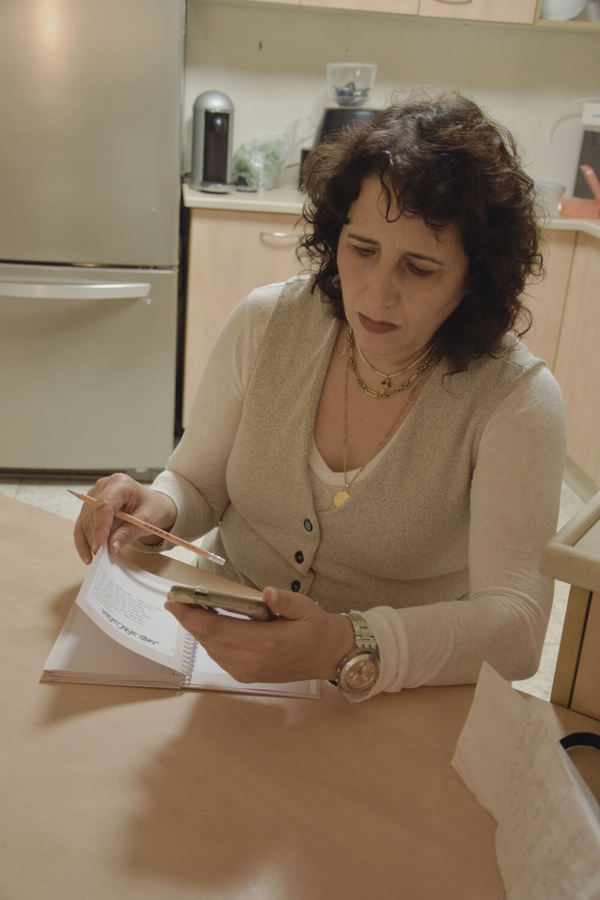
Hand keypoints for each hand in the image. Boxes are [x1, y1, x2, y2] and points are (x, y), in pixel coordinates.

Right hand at [73, 472, 176, 563]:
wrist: (154, 505)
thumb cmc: (153, 508)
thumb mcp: (147, 521)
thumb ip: (129, 532)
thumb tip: (111, 547)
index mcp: (120, 483)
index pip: (104, 504)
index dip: (100, 526)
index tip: (99, 546)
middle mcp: (103, 486)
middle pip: (92, 513)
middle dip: (95, 536)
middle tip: (101, 556)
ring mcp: (95, 495)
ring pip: (85, 520)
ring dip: (89, 540)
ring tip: (98, 557)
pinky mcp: (90, 507)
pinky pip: (82, 525)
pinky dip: (84, 541)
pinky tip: (87, 556)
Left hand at [164, 587, 354, 683]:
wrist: (329, 655)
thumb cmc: (316, 628)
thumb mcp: (305, 608)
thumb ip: (284, 601)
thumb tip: (268, 593)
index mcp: (265, 643)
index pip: (218, 628)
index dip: (192, 615)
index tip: (173, 601)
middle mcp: (252, 661)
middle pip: (209, 639)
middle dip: (188, 620)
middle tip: (173, 600)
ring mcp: (248, 672)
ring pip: (211, 649)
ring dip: (196, 630)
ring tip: (185, 610)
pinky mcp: (247, 675)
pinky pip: (219, 657)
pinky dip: (208, 640)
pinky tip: (204, 626)